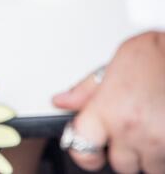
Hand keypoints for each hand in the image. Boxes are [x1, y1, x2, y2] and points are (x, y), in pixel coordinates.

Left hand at [53, 31, 164, 172]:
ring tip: (151, 128)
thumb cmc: (157, 54)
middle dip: (124, 151)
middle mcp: (131, 130)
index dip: (84, 150)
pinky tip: (163, 130)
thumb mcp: (114, 64)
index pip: (82, 148)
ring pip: (149, 167)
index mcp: (108, 109)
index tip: (89, 146)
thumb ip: (87, 89)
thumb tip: (62, 101)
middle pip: (120, 164)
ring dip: (149, 154)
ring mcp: (159, 141)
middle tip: (130, 130)